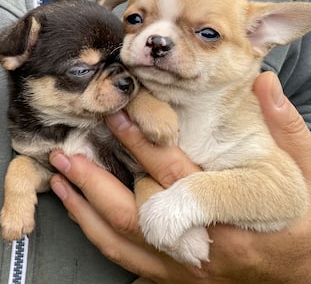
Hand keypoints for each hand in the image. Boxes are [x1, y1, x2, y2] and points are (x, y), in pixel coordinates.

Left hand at [49, 71, 310, 283]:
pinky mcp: (175, 277)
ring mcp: (186, 265)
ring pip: (124, 238)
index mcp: (239, 212)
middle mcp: (206, 244)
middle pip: (139, 210)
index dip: (144, 146)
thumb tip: (265, 83)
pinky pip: (126, 258)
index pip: (182, 176)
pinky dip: (97, 232)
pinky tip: (79, 211)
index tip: (118, 116)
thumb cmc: (300, 217)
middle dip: (98, 178)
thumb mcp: (304, 169)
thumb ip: (284, 126)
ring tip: (61, 177)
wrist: (300, 268)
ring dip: (87, 206)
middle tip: (68, 150)